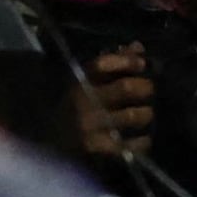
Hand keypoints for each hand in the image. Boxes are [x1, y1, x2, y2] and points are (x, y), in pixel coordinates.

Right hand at [74, 44, 155, 161]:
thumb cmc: (71, 105)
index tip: (141, 63)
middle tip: (149, 89)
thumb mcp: (84, 80)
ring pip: (132, 116)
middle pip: (125, 88)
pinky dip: (142, 142)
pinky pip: (129, 145)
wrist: (47, 140)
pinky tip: (144, 139)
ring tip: (146, 113)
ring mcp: (91, 127)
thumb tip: (138, 48)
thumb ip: (112, 62)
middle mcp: (84, 102)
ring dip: (146, 113)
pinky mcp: (96, 149)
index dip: (126, 60)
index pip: (103, 64)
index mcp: (78, 81)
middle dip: (145, 87)